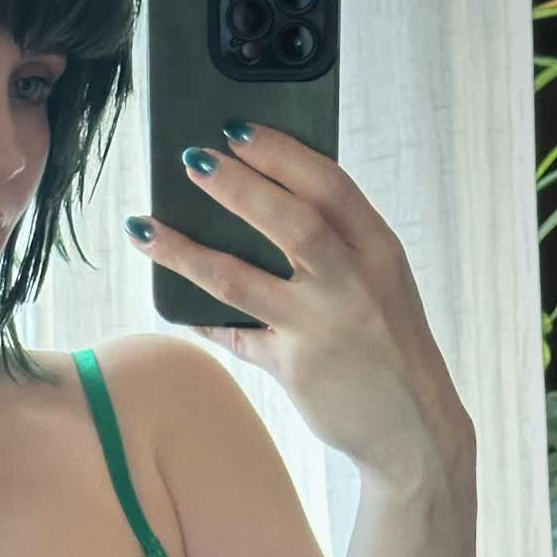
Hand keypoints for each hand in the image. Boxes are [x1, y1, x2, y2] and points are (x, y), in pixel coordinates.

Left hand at [125, 123, 473, 482]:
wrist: (413, 428)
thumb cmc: (388, 344)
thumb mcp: (379, 281)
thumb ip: (335, 246)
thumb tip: (259, 197)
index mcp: (378, 249)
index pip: (328, 185)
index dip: (279, 152)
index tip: (235, 129)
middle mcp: (352, 284)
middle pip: (288, 222)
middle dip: (234, 186)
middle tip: (189, 160)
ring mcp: (320, 328)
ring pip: (237, 279)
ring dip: (183, 251)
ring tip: (144, 227)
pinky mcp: (292, 368)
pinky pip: (232, 334)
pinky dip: (199, 317)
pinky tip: (171, 301)